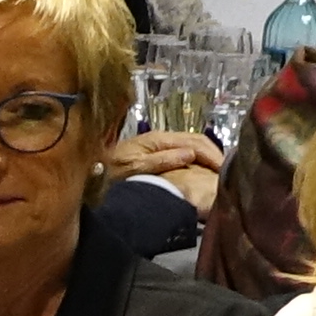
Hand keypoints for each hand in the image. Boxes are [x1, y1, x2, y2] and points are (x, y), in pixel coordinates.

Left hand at [105, 124, 223, 185]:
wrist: (87, 173)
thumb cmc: (107, 171)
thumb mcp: (133, 167)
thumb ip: (161, 161)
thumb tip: (190, 154)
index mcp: (158, 139)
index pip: (196, 141)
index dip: (213, 155)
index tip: (225, 171)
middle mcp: (161, 140)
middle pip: (197, 142)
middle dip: (214, 157)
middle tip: (227, 175)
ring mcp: (158, 147)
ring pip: (192, 149)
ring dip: (207, 160)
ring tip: (218, 176)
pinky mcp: (154, 157)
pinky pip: (183, 157)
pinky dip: (196, 164)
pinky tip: (201, 176)